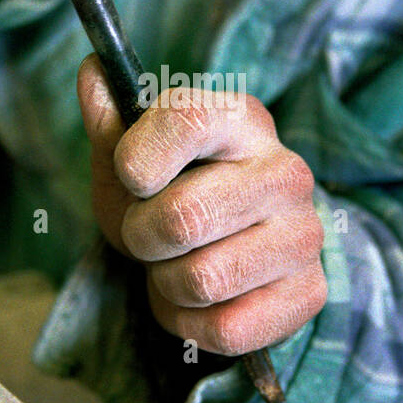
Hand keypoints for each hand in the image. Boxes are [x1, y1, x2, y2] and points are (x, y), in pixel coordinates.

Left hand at [77, 54, 327, 356]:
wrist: (236, 247)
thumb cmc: (174, 192)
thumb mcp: (133, 157)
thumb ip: (110, 122)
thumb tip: (92, 73)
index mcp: (239, 118)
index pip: (185, 120)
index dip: (136, 159)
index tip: (131, 177)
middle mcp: (284, 170)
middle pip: (181, 217)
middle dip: (142, 237)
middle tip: (149, 235)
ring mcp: (305, 234)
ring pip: (200, 280)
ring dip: (166, 284)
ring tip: (178, 266)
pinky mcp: (309, 293)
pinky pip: (225, 329)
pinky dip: (191, 325)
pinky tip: (201, 301)